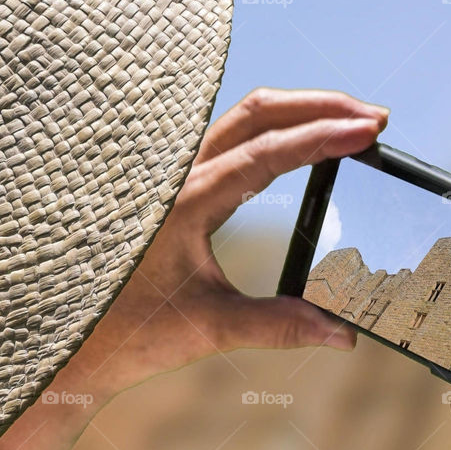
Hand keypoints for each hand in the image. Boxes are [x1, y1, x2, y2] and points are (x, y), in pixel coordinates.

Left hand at [63, 88, 388, 395]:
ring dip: (297, 112)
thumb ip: (278, 326)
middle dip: (319, 105)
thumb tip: (341, 334)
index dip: (322, 136)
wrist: (79, 344)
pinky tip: (298, 146)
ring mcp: (177, 181)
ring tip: (345, 122)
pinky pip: (231, 141)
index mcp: (186, 204)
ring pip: (242, 120)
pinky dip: (274, 131)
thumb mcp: (210, 329)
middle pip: (257, 112)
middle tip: (371, 117)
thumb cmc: (131, 333)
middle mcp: (179, 180)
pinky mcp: (178, 192)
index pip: (266, 152)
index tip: (367, 130)